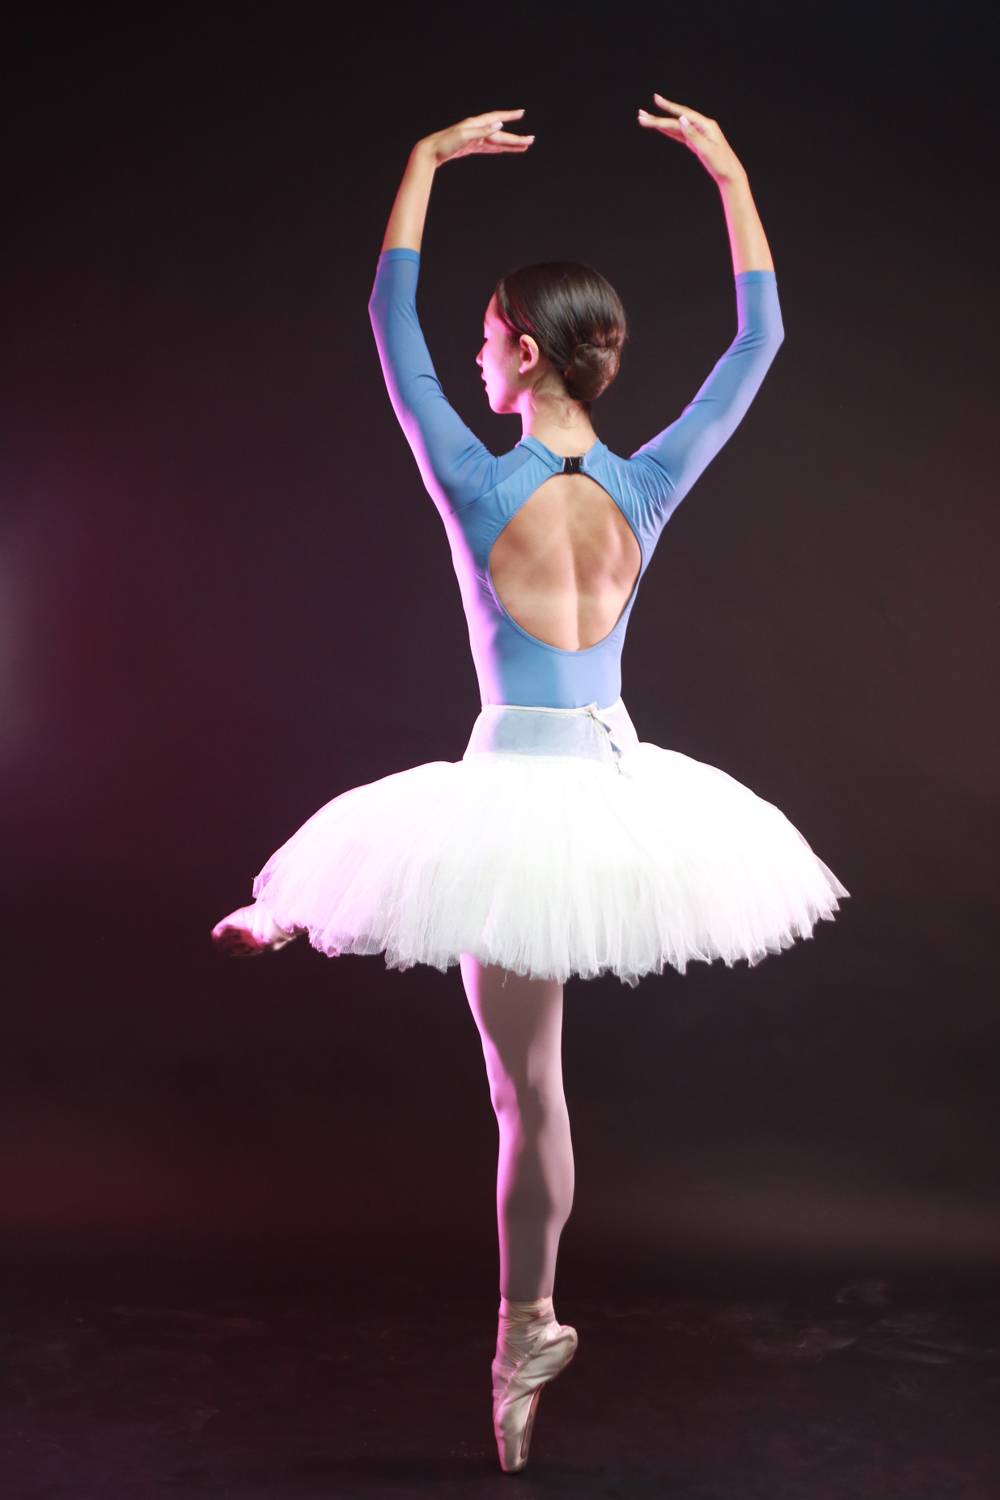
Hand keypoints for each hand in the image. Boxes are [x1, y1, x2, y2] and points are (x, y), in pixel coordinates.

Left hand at [420, 109, 534, 166]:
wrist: (431, 151)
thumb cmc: (445, 143)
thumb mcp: (464, 136)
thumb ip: (483, 131)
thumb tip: (499, 124)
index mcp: (476, 124)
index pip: (497, 117)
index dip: (510, 115)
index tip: (522, 113)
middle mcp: (477, 129)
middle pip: (501, 134)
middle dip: (516, 138)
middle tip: (531, 140)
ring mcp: (475, 138)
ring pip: (497, 141)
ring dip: (510, 144)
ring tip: (523, 147)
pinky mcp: (471, 147)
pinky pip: (489, 147)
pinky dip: (499, 148)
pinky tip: (505, 149)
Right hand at [637, 93, 745, 185]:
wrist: (729, 175)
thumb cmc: (721, 163)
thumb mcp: (707, 149)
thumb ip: (693, 134)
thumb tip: (681, 119)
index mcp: (705, 125)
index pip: (682, 114)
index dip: (668, 107)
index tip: (655, 99)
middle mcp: (701, 126)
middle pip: (675, 120)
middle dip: (658, 118)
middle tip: (641, 115)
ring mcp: (697, 134)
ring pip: (675, 127)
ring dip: (661, 124)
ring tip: (646, 120)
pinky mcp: (695, 143)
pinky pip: (679, 135)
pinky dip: (669, 132)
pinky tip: (661, 129)